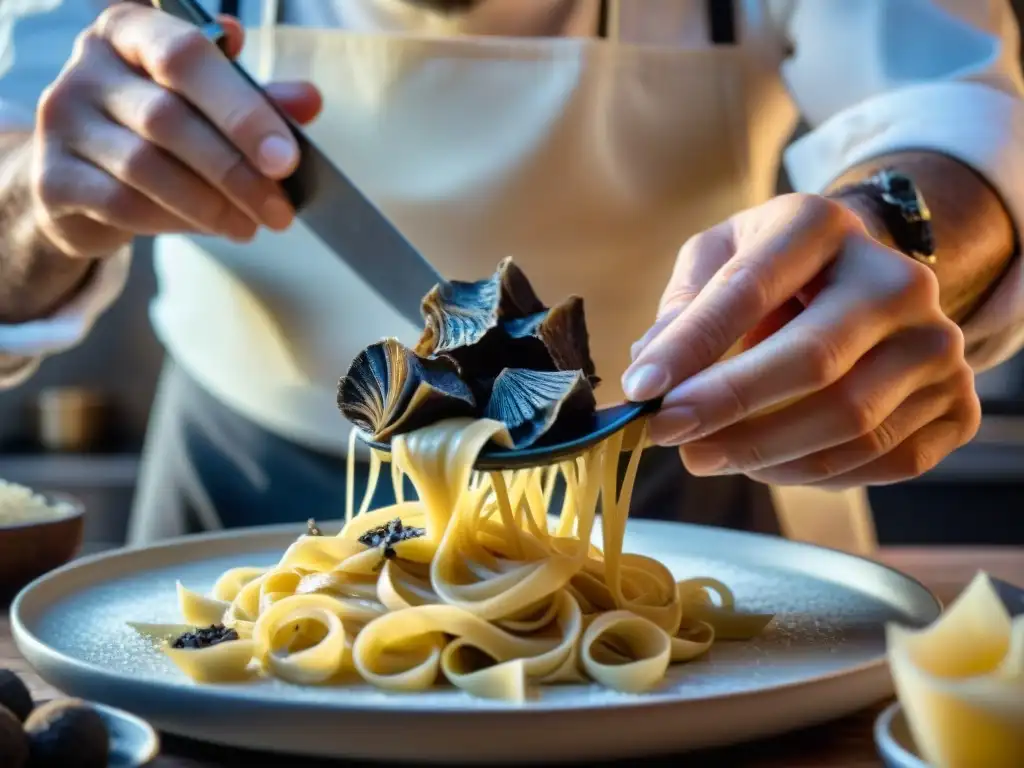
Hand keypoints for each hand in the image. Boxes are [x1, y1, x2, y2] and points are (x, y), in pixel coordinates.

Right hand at [30, 3, 322, 258]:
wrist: (86, 180)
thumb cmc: (161, 133)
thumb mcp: (211, 108)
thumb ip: (258, 102)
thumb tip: (309, 100)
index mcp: (132, 30)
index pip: (187, 56)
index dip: (242, 110)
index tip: (287, 159)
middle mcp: (89, 66)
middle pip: (168, 117)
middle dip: (235, 171)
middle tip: (280, 210)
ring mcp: (63, 120)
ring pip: (146, 166)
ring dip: (212, 204)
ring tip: (252, 226)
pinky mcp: (52, 177)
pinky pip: (122, 203)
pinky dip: (175, 221)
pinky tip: (211, 229)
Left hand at [622, 194, 980, 489]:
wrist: (859, 283)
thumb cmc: (772, 274)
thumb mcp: (718, 259)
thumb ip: (683, 306)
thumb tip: (651, 365)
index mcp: (825, 227)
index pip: (750, 288)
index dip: (691, 347)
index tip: (641, 391)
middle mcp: (898, 280)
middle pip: (813, 360)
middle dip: (728, 407)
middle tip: (669, 437)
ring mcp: (938, 344)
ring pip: (850, 422)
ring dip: (763, 453)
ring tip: (705, 454)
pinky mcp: (957, 403)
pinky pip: (882, 460)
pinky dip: (813, 473)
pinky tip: (767, 463)